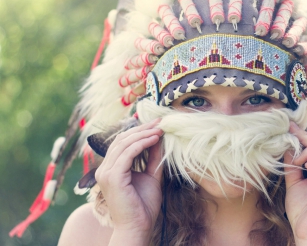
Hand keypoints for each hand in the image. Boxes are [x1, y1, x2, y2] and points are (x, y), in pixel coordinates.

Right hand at [95, 119, 163, 237]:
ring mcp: (106, 173)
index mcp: (110, 168)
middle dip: (142, 128)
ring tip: (160, 130)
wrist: (138, 227)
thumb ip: (153, 158)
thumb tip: (159, 138)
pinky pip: (127, 154)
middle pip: (122, 139)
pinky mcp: (112, 177)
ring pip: (124, 144)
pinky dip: (142, 144)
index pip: (122, 142)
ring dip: (143, 134)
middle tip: (159, 121)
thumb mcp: (151, 176)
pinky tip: (155, 139)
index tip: (156, 124)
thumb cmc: (143, 206)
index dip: (138, 131)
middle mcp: (104, 169)